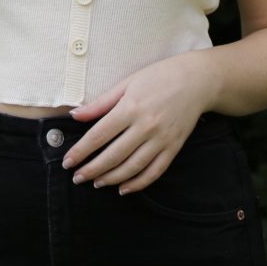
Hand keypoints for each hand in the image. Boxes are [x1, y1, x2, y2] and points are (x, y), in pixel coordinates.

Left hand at [62, 51, 217, 194]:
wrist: (198, 80)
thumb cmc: (159, 76)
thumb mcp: (127, 83)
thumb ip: (101, 103)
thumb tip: (75, 116)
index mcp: (130, 107)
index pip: (98, 136)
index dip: (81, 151)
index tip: (68, 162)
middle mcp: (146, 126)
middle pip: (113, 156)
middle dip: (92, 170)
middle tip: (78, 177)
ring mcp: (161, 139)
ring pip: (132, 167)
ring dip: (111, 179)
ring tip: (96, 183)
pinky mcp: (174, 148)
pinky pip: (154, 172)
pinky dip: (138, 184)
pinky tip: (124, 188)